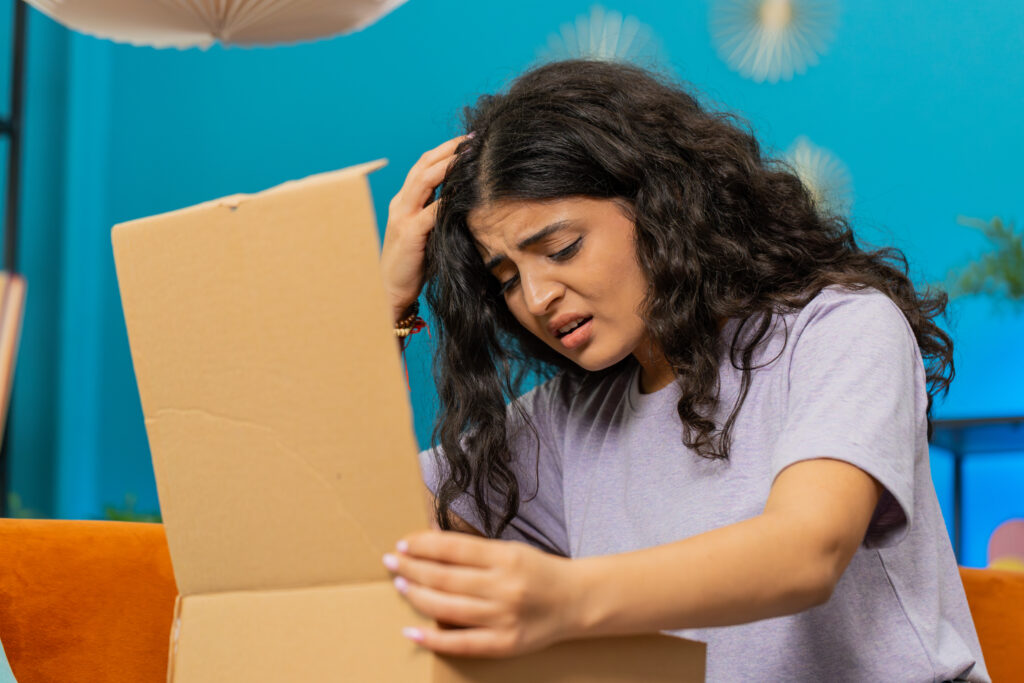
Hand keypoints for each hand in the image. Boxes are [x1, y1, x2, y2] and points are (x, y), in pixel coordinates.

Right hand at [379, 134, 472, 321]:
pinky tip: (464, 191)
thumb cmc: (414, 263)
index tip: (468, 141)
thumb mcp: (426, 232)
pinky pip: (430, 211)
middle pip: (423, 165)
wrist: (390, 290)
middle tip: (472, 139)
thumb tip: (466, 199)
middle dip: (448, 149)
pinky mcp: (409, 234)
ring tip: (469, 155)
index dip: (445, 151)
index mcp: (404, 201)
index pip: (423, 166)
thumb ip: (438, 214)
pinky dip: (447, 199)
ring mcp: (402, 217)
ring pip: (424, 180)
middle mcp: (401, 204)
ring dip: (448, 165)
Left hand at [383, 529, 582, 657]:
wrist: (576, 601)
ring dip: (417, 596)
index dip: (423, 545)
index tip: (403, 543)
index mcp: (506, 558)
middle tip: (392, 561)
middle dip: (413, 568)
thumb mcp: (511, 550)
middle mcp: (504, 587)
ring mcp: (503, 618)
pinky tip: (412, 632)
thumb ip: (475, 550)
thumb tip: (434, 540)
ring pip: (447, 608)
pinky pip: (461, 643)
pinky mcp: (504, 644)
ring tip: (401, 585)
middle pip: (445, 578)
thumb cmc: (540, 572)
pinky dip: (433, 638)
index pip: (453, 548)